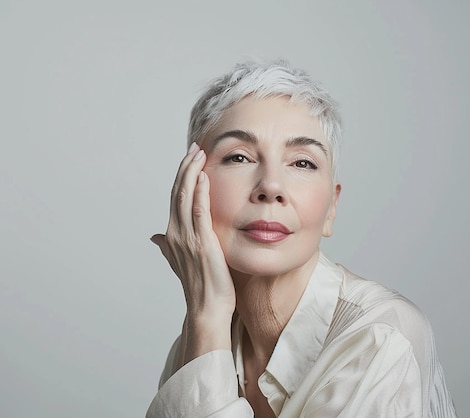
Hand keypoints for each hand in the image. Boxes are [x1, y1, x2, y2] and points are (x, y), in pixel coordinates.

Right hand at [151, 143, 234, 362]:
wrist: (207, 309)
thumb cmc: (201, 288)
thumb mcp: (182, 263)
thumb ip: (169, 248)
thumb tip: (154, 237)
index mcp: (172, 237)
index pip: (175, 198)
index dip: (182, 176)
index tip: (191, 159)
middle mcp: (176, 234)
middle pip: (178, 192)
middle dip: (186, 167)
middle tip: (196, 148)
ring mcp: (187, 238)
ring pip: (185, 197)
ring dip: (192, 173)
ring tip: (200, 154)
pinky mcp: (202, 243)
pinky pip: (199, 211)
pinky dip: (200, 192)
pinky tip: (204, 177)